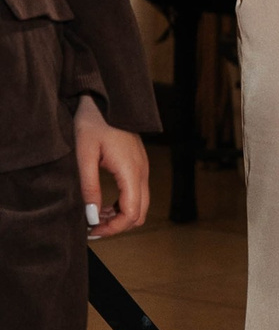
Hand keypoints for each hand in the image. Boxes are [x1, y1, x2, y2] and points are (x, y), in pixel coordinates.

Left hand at [73, 95, 148, 237]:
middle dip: (117, 226)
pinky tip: (102, 204)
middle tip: (93, 228)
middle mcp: (142, 172)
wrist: (106, 98)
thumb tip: (91, 216)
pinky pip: (136, 194)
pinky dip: (122, 205)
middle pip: (140, 213)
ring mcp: (142, 168)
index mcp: (131, 171)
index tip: (92, 231)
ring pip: (140, 205)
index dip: (113, 228)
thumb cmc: (93, 122)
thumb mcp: (84, 155)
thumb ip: (89, 187)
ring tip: (94, 216)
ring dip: (119, 216)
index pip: (132, 213)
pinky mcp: (138, 165)